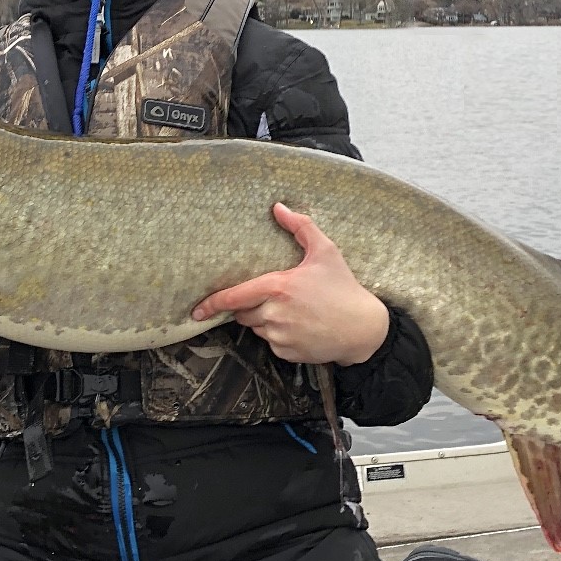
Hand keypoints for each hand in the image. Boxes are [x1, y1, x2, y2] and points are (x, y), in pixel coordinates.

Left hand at [191, 203, 388, 365]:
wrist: (363, 329)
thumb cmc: (343, 288)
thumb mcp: (326, 252)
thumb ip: (300, 227)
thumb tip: (278, 207)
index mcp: (278, 288)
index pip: (234, 298)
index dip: (212, 304)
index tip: (197, 310)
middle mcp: (274, 314)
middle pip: (243, 313)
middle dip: (252, 306)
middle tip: (276, 298)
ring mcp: (280, 336)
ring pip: (257, 328)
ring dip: (265, 321)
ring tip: (294, 312)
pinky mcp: (287, 353)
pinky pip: (272, 344)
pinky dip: (279, 337)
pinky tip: (300, 328)